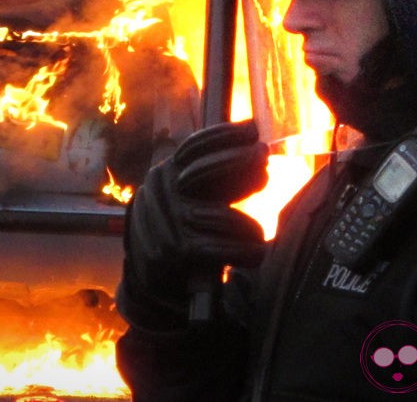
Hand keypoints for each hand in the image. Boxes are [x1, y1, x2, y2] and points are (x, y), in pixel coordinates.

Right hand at [116, 120, 268, 328]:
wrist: (152, 287)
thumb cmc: (183, 236)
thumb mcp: (190, 201)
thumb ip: (217, 180)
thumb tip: (256, 154)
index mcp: (164, 176)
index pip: (195, 147)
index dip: (224, 135)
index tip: (251, 128)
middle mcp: (161, 193)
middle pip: (208, 169)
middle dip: (240, 161)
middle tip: (264, 157)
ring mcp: (169, 222)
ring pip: (225, 217)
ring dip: (248, 229)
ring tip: (255, 236)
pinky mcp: (178, 251)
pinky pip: (226, 247)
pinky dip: (247, 252)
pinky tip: (254, 254)